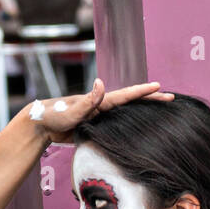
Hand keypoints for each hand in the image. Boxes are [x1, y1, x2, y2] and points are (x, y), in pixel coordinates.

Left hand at [25, 79, 174, 143]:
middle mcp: (101, 105)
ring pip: (126, 110)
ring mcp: (98, 114)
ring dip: (143, 108)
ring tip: (159, 107)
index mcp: (99, 101)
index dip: (143, 91)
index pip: (126, 95)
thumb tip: (101, 83)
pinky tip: (137, 124)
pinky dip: (130, 119)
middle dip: (150, 98)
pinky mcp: (94, 124)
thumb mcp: (70, 110)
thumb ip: (87, 100)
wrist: (40, 125)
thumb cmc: (53, 117)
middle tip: (170, 97)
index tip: (159, 87)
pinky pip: (117, 121)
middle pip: (131, 100)